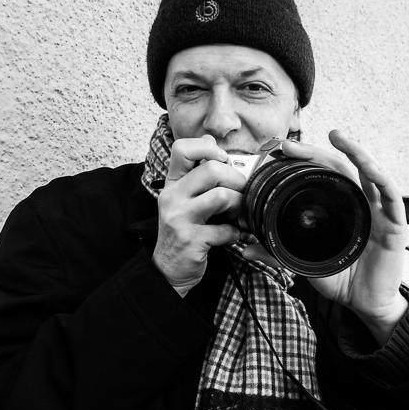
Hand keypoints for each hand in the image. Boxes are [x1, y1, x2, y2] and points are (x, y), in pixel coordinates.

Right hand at [152, 135, 245, 294]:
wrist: (168, 269)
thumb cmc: (183, 230)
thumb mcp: (184, 198)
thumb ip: (197, 172)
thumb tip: (210, 139)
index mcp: (172, 183)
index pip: (182, 148)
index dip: (208, 148)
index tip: (222, 161)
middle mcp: (172, 197)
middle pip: (212, 169)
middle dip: (236, 180)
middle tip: (240, 193)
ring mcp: (180, 218)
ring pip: (222, 196)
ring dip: (239, 205)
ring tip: (237, 214)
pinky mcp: (191, 240)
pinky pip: (225, 230)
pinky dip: (235, 234)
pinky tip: (231, 236)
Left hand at [241, 131, 407, 343]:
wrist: (365, 304)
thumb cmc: (341, 278)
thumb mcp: (304, 262)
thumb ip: (277, 253)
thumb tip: (246, 248)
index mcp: (339, 208)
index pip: (321, 176)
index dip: (304, 161)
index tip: (280, 151)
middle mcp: (359, 203)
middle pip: (340, 169)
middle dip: (317, 153)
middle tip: (293, 144)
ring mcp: (378, 212)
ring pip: (369, 173)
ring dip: (355, 153)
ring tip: (338, 138)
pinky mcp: (395, 225)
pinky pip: (391, 197)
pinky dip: (382, 180)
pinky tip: (370, 168)